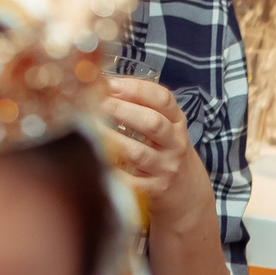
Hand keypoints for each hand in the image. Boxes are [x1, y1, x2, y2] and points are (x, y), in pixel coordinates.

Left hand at [105, 76, 207, 226]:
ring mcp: (165, 167)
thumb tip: (101, 85)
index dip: (136, 89)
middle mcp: (174, 143)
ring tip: (90, 128)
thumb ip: (141, 106)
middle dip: (123, 110)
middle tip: (97, 103)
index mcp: (176, 121)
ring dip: (112, 139)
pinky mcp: (155, 189)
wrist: (186, 190)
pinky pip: (131, 181)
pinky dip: (113, 172)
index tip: (111, 84)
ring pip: (138, 152)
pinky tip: (96, 161)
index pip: (162, 99)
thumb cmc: (164, 150)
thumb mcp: (164, 126)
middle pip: (152, 123)